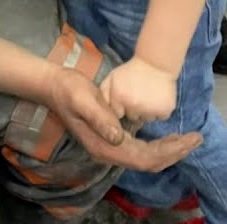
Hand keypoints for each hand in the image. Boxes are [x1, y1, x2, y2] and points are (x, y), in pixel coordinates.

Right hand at [45, 66, 198, 171]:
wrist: (53, 87)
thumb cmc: (69, 91)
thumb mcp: (84, 100)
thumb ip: (100, 119)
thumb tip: (119, 138)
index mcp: (102, 146)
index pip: (142, 158)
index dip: (168, 152)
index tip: (187, 139)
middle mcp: (107, 152)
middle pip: (148, 162)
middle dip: (174, 153)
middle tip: (195, 139)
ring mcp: (109, 148)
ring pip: (146, 159)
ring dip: (169, 152)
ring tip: (189, 140)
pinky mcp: (112, 141)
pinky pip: (141, 151)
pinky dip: (159, 147)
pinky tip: (169, 138)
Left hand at [100, 58, 178, 123]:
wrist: (155, 64)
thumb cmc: (130, 71)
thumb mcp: (111, 78)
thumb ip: (103, 93)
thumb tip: (102, 109)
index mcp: (119, 98)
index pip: (117, 114)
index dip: (121, 108)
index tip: (125, 101)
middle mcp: (134, 106)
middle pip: (132, 118)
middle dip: (133, 110)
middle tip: (137, 97)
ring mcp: (150, 110)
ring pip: (146, 119)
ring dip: (146, 112)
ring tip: (147, 98)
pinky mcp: (165, 111)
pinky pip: (160, 117)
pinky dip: (159, 111)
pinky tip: (157, 100)